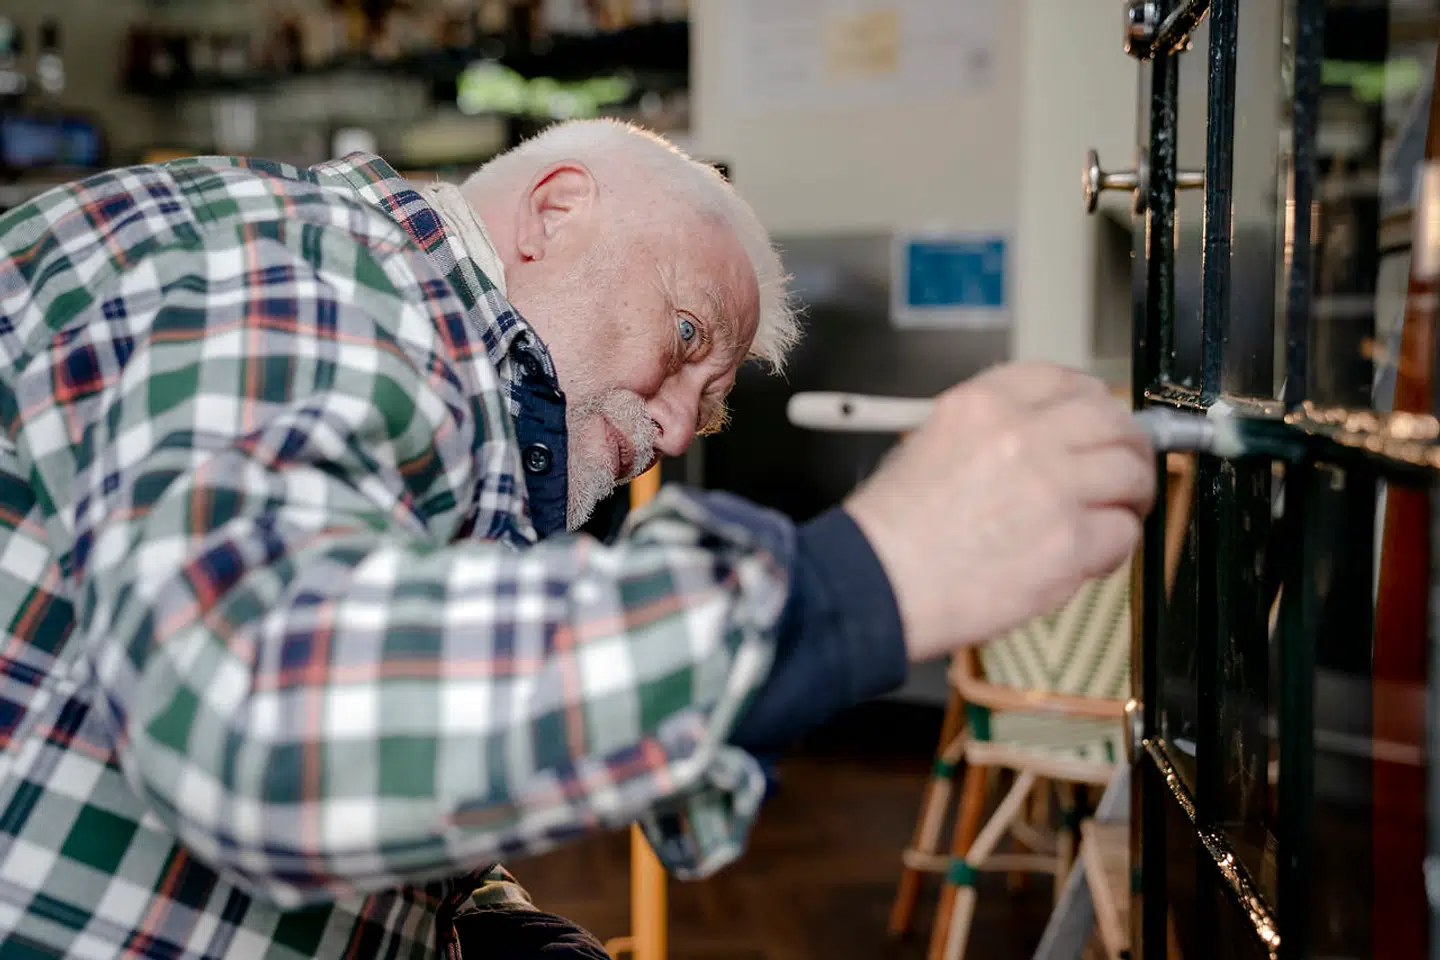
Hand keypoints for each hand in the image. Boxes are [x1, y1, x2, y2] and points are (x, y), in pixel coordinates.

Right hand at [843, 363, 1154, 662]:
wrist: (877, 584)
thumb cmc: (891, 531)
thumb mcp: (927, 445)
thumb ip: (991, 432)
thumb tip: (1048, 441)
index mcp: (983, 404)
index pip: (1064, 379)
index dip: (1092, 402)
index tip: (1098, 422)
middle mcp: (1023, 436)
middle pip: (1111, 422)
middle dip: (1129, 445)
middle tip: (1127, 468)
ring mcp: (1051, 488)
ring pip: (1129, 475)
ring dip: (1130, 496)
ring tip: (1117, 514)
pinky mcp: (1069, 544)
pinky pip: (1122, 534)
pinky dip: (1114, 546)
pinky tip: (1089, 556)